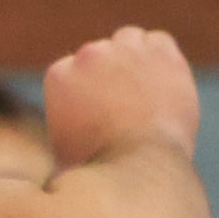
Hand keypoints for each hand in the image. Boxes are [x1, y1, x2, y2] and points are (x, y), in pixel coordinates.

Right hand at [42, 27, 199, 166]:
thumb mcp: (63, 159)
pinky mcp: (162, 53)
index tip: (99, 113)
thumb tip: (54, 167)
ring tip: (145, 93)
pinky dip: (161, 59)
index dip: (86, 92)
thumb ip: (60, 137)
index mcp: (59, 76)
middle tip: (125, 108)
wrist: (145, 170)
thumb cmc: (102, 176)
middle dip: (110, 76)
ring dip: (134, 60)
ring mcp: (127, 51)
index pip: (71, 71)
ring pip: (129, 41)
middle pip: (99, 54)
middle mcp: (90, 55)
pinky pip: (159, 42)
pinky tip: (164, 84)